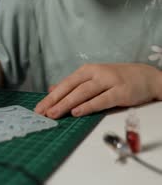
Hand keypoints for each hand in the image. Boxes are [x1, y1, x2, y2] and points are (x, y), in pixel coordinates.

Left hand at [35, 63, 161, 118]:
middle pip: (71, 87)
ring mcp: (108, 81)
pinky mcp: (120, 92)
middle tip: (42, 112)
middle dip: (55, 100)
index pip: (65, 84)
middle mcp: (96, 73)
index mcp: (87, 70)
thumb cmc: (117, 79)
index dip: (51, 96)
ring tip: (54, 113)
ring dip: (67, 103)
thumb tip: (52, 89)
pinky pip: (102, 100)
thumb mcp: (94, 78)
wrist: (145, 76)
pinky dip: (88, 106)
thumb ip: (74, 85)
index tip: (38, 108)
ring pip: (83, 92)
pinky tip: (77, 112)